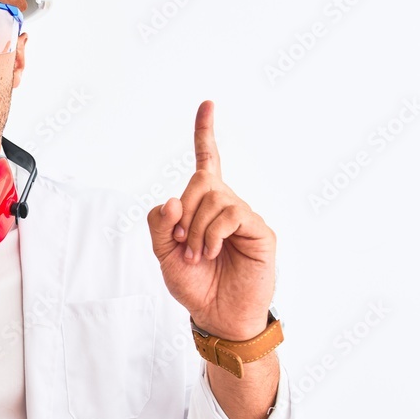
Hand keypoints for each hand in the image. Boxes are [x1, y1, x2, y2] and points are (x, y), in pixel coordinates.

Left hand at [147, 101, 274, 340]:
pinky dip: (213, 232)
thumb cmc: (193, 283)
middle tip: (181, 241)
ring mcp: (244, 216)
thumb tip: (171, 200)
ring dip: (197, 228)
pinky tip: (212, 251)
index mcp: (202, 206)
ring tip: (199, 254)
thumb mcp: (164, 254)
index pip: (207, 161)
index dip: (205, 133)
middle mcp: (226, 205)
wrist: (216, 314)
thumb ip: (160, 225)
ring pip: (215, 197)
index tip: (207, 104)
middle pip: (201, 180)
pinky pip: (231, 214)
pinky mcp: (259, 231)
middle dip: (184, 210)